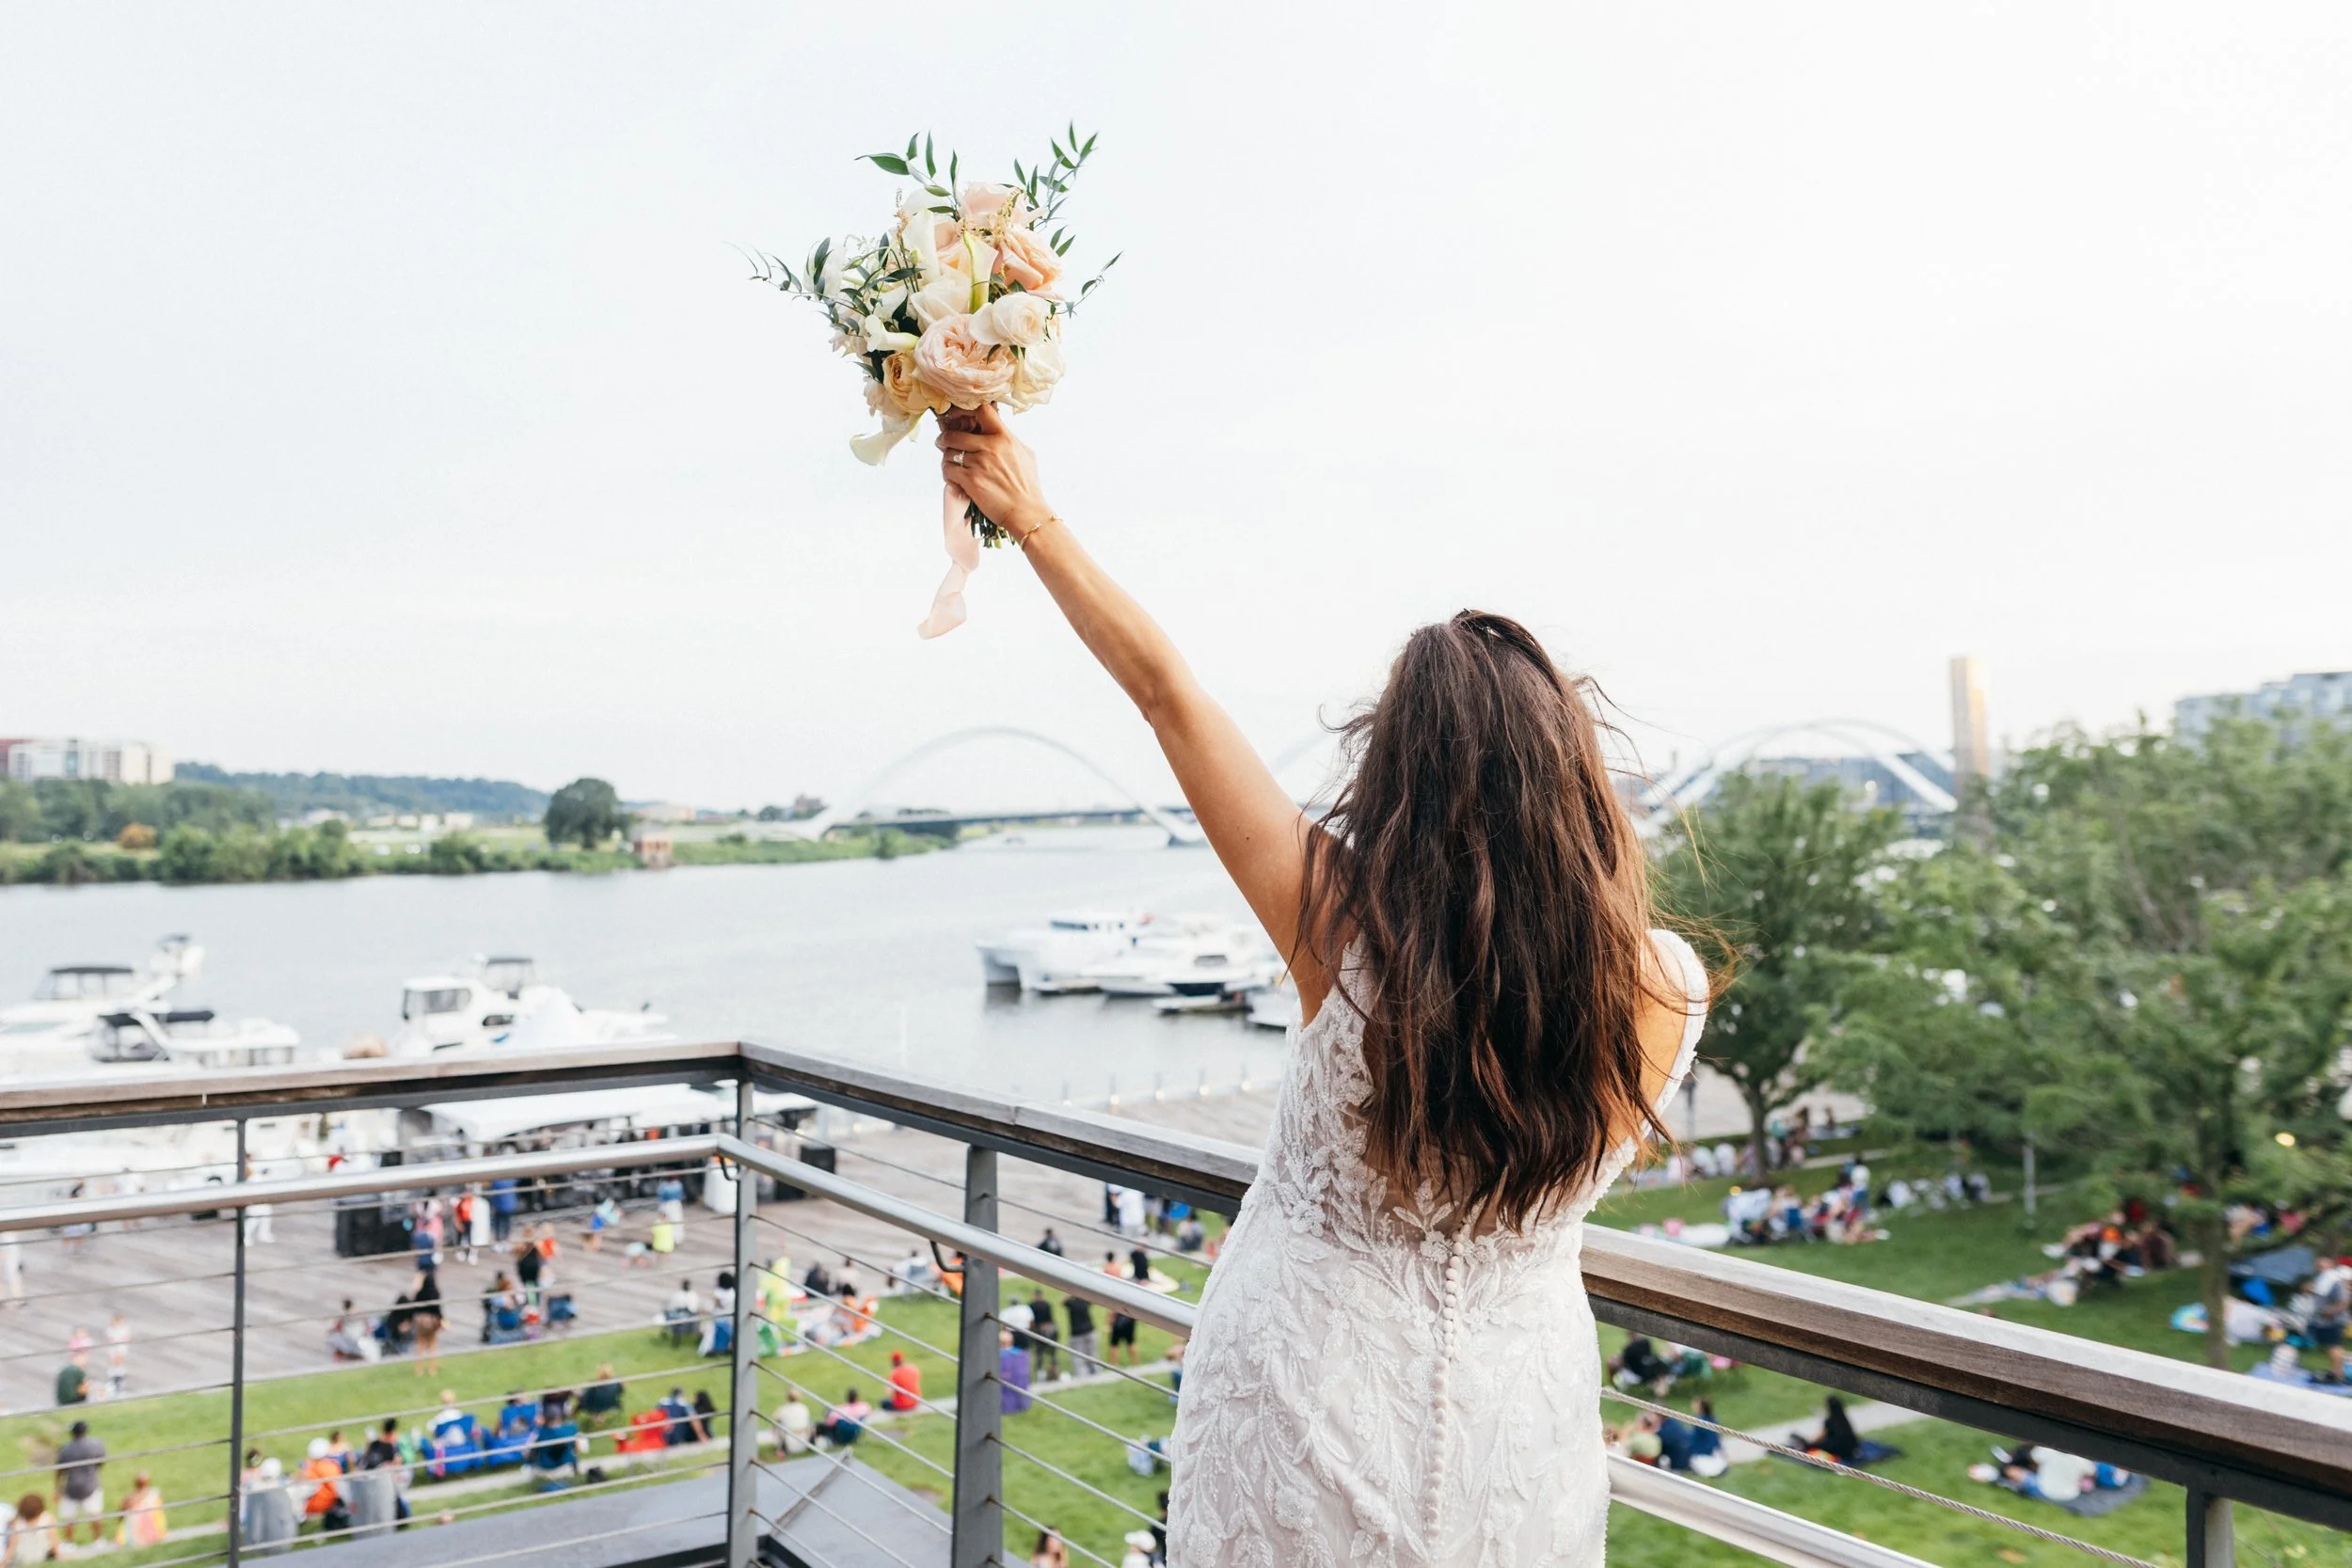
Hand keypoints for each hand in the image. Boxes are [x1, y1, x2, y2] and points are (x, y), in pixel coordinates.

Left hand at [937, 404, 1052, 539]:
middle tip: (943, 443)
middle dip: (945, 439)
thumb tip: (997, 430)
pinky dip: (948, 473)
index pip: (982, 410)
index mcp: (1005, 437)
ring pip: (949, 453)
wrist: (1026, 511)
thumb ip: (1009, 439)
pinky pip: (948, 470)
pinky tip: (954, 477)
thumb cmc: (1028, 485)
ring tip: (951, 464)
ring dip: (947, 458)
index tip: (958, 417)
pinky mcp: (971, 481)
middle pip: (955, 434)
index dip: (965, 411)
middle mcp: (991, 447)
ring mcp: (979, 464)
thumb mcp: (1025, 454)